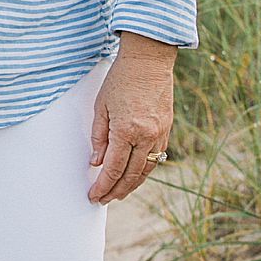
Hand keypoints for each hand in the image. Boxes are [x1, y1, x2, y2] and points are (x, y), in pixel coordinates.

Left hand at [88, 32, 175, 203]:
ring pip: (146, 171)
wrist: (149, 61)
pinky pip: (156, 159)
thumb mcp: (101, 106)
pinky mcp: (166, 130)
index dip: (103, 186)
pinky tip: (134, 176)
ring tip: (118, 193)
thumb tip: (96, 161)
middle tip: (103, 199)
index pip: (113, 169)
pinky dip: (144, 171)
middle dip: (115, 191)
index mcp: (126, 130)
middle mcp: (146, 137)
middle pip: (131, 175)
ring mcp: (159, 134)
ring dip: (131, 185)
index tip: (93, 195)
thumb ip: (99, 136)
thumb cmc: (121, 79)